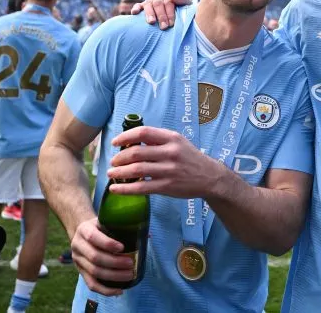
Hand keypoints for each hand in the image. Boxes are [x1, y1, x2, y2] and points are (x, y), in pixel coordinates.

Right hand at [70, 217, 134, 295]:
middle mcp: (78, 245)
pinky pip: (91, 284)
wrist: (82, 233)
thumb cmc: (100, 227)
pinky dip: (105, 290)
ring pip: (94, 272)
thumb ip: (123, 226)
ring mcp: (78, 260)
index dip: (108, 244)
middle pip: (95, 257)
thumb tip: (147, 235)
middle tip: (131, 263)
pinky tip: (119, 291)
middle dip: (115, 262)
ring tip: (129, 275)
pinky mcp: (81, 272)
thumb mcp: (106, 221)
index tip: (122, 248)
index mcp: (84, 230)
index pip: (93, 237)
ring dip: (113, 276)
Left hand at [107, 126, 225, 198]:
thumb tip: (132, 142)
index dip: (125, 136)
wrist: (210, 177)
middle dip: (119, 157)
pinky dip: (125, 189)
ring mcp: (168, 170)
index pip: (143, 132)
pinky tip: (115, 189)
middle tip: (112, 161)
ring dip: (119, 172)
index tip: (115, 142)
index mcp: (172, 138)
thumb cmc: (190, 158)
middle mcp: (170, 152)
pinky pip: (141, 187)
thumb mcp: (178, 142)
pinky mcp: (167, 186)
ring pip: (136, 170)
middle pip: (136, 152)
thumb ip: (158, 140)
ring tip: (111, 174)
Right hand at [130, 0, 190, 28]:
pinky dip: (136, 8)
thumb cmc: (185, 11)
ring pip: (148, 4)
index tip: (172, 23)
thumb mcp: (187, 5)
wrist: (181, 15)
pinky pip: (138, 5)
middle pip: (158, 2)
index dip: (170, 12)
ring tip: (152, 22)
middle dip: (161, 16)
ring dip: (150, 14)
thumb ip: (182, 0)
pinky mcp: (144, 5)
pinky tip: (134, 13)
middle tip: (164, 27)